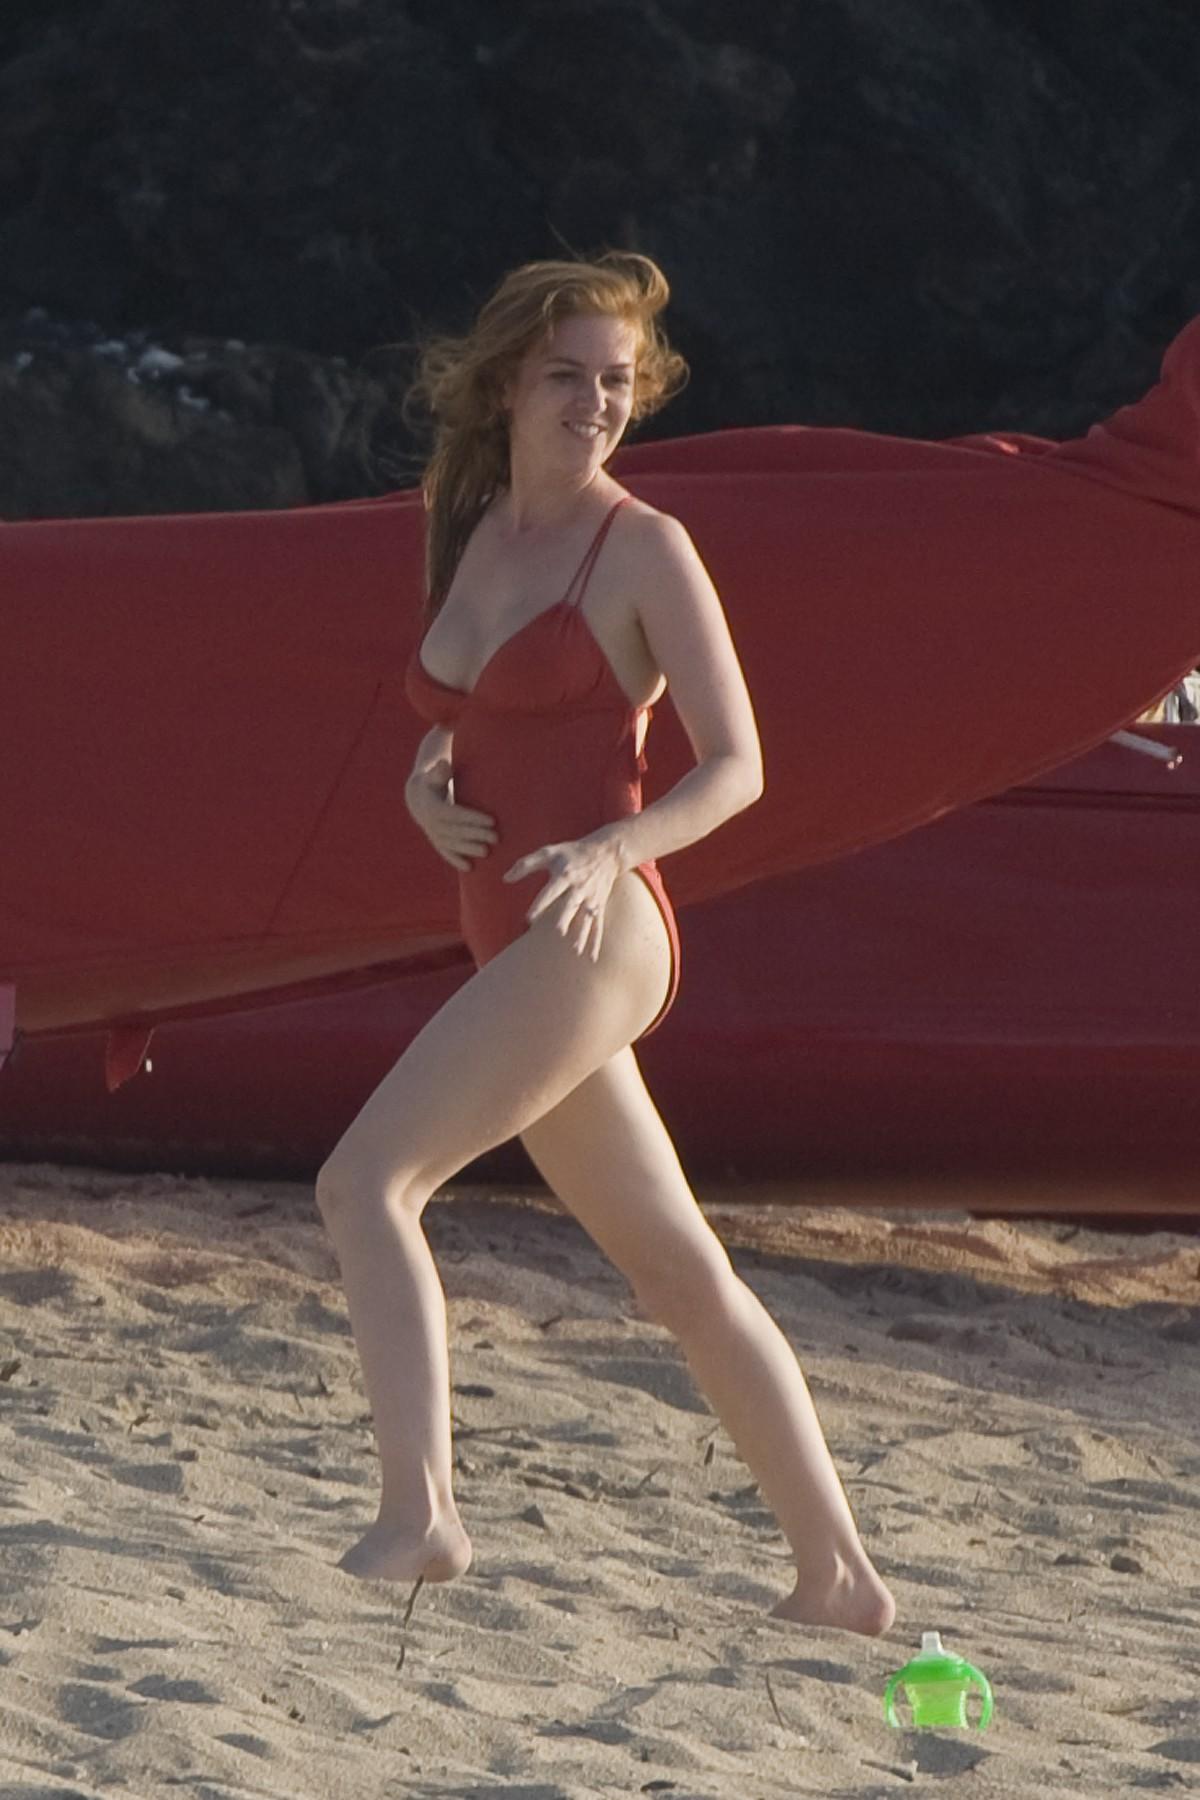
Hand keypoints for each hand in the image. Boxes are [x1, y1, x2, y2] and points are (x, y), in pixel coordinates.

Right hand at [405, 758, 497, 871]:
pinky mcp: (437, 842)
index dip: (473, 818)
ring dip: (469, 849)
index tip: (492, 820)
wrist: (419, 798)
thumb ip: (439, 771)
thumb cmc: (434, 781)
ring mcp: (433, 834)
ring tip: (487, 852)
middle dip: (476, 835)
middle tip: (496, 838)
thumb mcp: (435, 775)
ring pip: (452, 844)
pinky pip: (446, 853)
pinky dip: (456, 860)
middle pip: (456, 831)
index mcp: (433, 806)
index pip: (455, 814)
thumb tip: (443, 765)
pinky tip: (469, 868)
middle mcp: (431, 823)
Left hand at [502, 829, 624, 960]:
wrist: (606, 852)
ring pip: (586, 919)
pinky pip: (598, 926)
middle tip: (558, 931)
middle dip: (565, 918)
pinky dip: (595, 942)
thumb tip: (505, 879)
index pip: (551, 891)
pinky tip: (591, 958)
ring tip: (575, 950)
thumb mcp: (549, 852)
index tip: (530, 918)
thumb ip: (525, 865)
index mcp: (565, 875)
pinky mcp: (599, 906)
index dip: (541, 904)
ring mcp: (591, 899)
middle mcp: (579, 888)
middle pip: (571, 905)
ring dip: (581, 934)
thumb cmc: (572, 852)